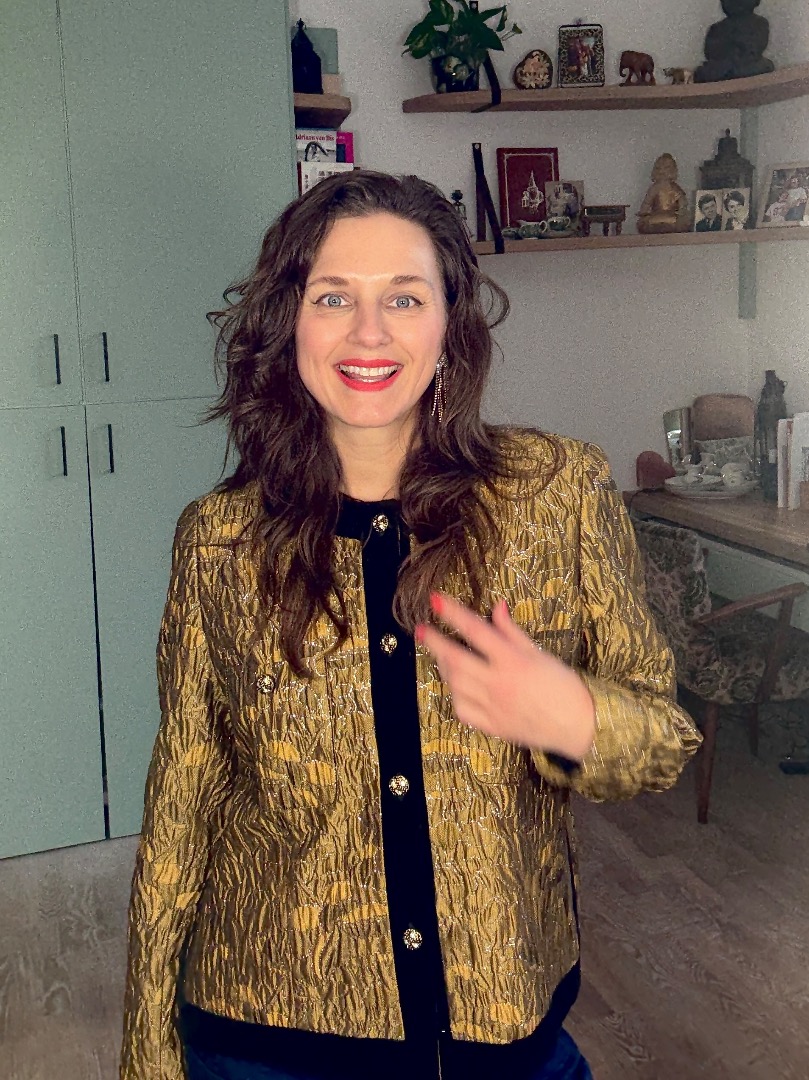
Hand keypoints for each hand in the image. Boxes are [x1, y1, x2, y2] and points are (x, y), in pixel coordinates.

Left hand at [416, 593, 594, 761]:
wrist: (580, 726)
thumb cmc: (564, 686)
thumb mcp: (539, 653)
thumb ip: (512, 632)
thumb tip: (496, 607)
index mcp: (513, 661)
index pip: (476, 630)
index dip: (452, 613)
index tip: (435, 600)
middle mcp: (499, 683)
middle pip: (456, 658)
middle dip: (435, 642)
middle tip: (421, 630)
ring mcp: (493, 706)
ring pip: (456, 684)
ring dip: (444, 667)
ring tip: (441, 654)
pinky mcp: (492, 726)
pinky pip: (463, 710)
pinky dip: (454, 695)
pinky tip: (456, 686)